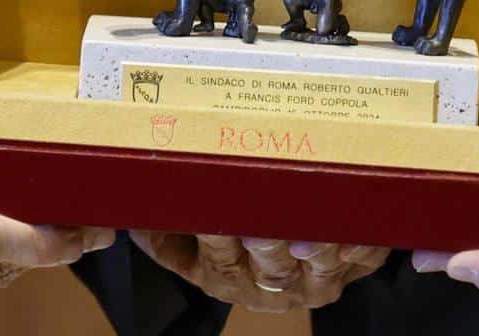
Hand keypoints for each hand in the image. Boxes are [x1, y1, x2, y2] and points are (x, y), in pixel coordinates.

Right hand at [131, 230, 387, 311]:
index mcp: (225, 276)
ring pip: (318, 266)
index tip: (217, 218)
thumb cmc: (215, 239)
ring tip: (311, 232)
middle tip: (263, 225)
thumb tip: (114, 192)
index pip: (219, 257)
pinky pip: (363, 258)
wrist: (267, 268)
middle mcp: (271, 285)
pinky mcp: (351, 268)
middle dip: (268, 245)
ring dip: (316, 249)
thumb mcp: (176, 239)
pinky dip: (362, 245)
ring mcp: (314, 280)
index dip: (219, 239)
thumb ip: (155, 223)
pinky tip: (357, 229)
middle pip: (270, 264)